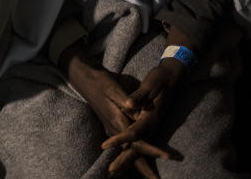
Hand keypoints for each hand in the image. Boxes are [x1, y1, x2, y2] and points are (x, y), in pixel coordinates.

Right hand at [61, 43, 171, 177]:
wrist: (84, 80)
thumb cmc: (100, 82)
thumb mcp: (114, 88)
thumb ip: (126, 100)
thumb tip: (135, 111)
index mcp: (117, 120)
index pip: (136, 140)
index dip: (151, 149)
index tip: (165, 156)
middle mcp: (114, 128)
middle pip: (130, 153)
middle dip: (143, 168)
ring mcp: (111, 129)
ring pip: (126, 152)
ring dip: (138, 165)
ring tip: (150, 176)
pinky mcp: (111, 126)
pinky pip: (123, 146)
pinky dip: (131, 156)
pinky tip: (136, 160)